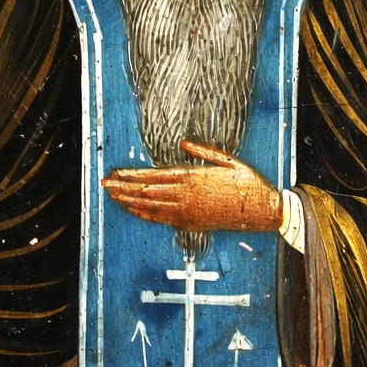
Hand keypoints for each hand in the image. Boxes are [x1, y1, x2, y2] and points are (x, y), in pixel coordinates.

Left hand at [102, 140, 282, 233]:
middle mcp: (186, 196)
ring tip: (112, 197)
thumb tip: (183, 143)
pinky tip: (134, 211)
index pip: (154, 176)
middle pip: (146, 191)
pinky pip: (163, 220)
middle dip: (123, 187)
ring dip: (129, 201)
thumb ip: (204, 152)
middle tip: (104, 184)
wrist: (262, 212)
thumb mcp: (229, 160)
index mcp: (193, 177)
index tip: (115, 173)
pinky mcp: (192, 223)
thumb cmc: (248, 182)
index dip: (131, 175)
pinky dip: (146, 215)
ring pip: (151, 206)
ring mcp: (188, 211)